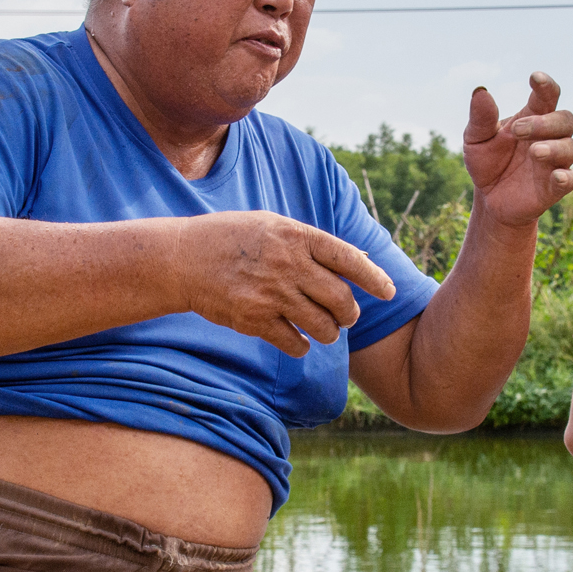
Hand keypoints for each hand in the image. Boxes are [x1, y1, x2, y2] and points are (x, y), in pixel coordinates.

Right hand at [174, 212, 395, 356]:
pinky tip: (296, 340)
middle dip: (350, 313)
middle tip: (346, 316)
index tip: (389, 292)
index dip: (375, 278)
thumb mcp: (272, 225)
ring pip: (324, 327)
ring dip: (329, 333)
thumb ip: (310, 242)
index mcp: (297, 236)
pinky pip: (296, 343)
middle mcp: (289, 265)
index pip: (349, 259)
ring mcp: (272, 294)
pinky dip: (301, 346)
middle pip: (342, 300)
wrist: (182, 258)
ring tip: (324, 330)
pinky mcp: (255, 320)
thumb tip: (355, 261)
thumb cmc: (231, 239)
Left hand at [463, 71, 572, 227]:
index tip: (535, 78)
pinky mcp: (555, 187)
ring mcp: (555, 162)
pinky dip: (567, 176)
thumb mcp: (475, 139)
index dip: (546, 86)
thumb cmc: (487, 162)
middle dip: (545, 122)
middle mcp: (550, 137)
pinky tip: (557, 175)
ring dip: (555, 147)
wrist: (488, 199)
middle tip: (517, 130)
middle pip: (565, 120)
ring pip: (571, 147)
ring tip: (534, 151)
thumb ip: (480, 118)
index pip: (548, 96)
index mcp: (532, 118)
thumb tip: (480, 92)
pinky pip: (571, 179)